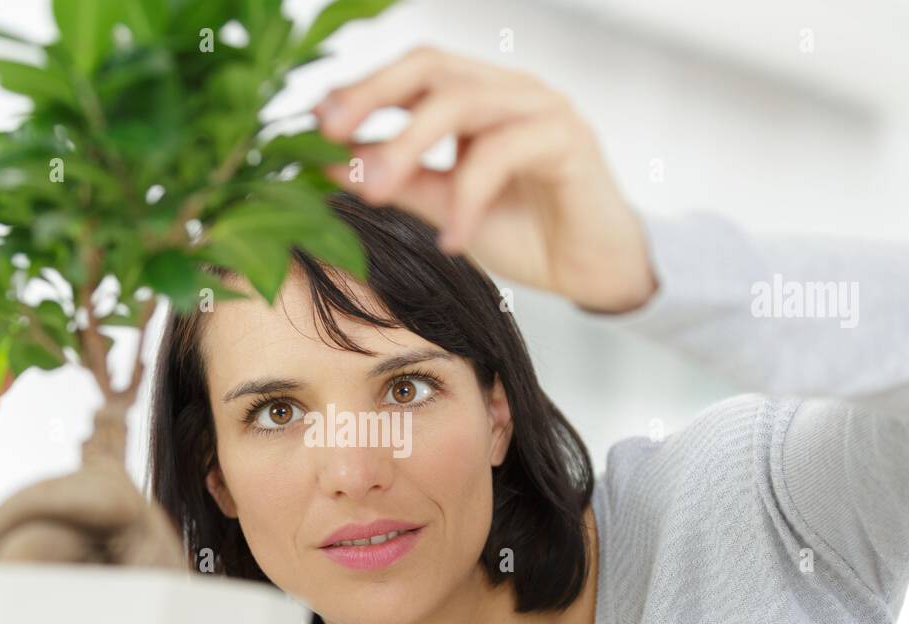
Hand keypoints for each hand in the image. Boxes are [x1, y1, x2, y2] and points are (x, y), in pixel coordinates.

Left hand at [312, 45, 657, 312]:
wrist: (594, 272)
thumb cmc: (525, 233)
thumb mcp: (444, 208)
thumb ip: (397, 182)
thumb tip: (331, 162)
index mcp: (477, 96)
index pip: (412, 72)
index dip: (362, 90)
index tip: (315, 122)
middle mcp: (507, 90)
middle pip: (430, 67)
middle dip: (373, 96)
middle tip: (330, 134)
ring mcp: (540, 108)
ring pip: (461, 102)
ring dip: (408, 146)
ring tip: (377, 194)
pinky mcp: (567, 139)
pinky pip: (501, 153)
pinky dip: (467, 197)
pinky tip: (451, 239)